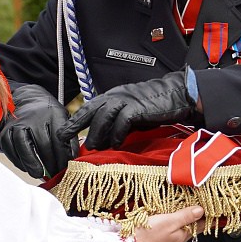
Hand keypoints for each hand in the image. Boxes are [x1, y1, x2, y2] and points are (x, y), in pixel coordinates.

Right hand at [0, 83, 77, 178]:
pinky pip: (11, 151)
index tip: (67, 168)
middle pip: (43, 145)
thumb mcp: (62, 119)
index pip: (60, 139)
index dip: (64, 157)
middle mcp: (34, 118)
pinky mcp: (5, 132)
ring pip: (25, 148)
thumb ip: (69, 138)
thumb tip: (74, 160)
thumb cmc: (47, 114)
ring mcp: (17, 124)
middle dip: (51, 164)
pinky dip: (20, 162)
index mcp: (52, 114)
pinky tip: (28, 167)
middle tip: (56, 174)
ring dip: (34, 165)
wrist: (24, 100)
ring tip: (41, 174)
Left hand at [65, 68, 199, 150]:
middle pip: (90, 110)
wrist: (177, 94)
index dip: (75, 120)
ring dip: (97, 133)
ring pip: (103, 116)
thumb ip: (117, 121)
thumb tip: (104, 140)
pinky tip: (116, 144)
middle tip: (65, 139)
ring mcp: (127, 100)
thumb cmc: (155, 105)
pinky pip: (122, 122)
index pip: (89, 107)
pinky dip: (117, 134)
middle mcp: (116, 96)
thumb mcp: (132, 112)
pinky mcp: (138, 108)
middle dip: (75, 125)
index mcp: (113, 96)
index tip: (62, 132)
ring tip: (93, 147)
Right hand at [132, 206, 205, 241]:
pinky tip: (159, 226)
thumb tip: (201, 212)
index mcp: (180, 238)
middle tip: (196, 210)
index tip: (212, 213)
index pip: (199, 227)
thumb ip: (185, 217)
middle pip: (187, 231)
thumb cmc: (145, 238)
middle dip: (191, 221)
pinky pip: (163, 238)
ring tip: (177, 215)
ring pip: (174, 235)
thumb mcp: (168, 222)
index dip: (205, 218)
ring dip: (177, 226)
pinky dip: (165, 231)